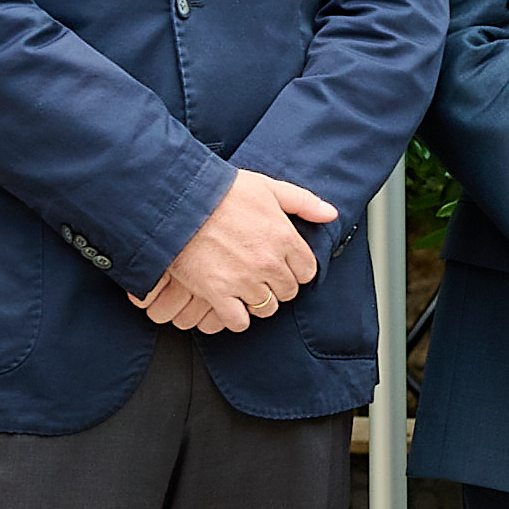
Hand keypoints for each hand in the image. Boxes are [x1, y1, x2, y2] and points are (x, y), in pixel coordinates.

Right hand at [134, 169, 336, 332]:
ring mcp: (244, 280)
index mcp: (285, 238)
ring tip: (245, 290)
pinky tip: (229, 306)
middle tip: (262, 278)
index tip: (283, 266)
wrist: (178, 202)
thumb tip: (330, 213)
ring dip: (258, 302)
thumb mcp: (268, 188)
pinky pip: (237, 321)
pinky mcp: (217, 293)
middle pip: (288, 292)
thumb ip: (302, 202)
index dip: (295, 270)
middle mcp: (268, 262)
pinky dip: (235, 318)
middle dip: (278, 286)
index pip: (307, 271)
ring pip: (266, 308)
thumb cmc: (220, 192)